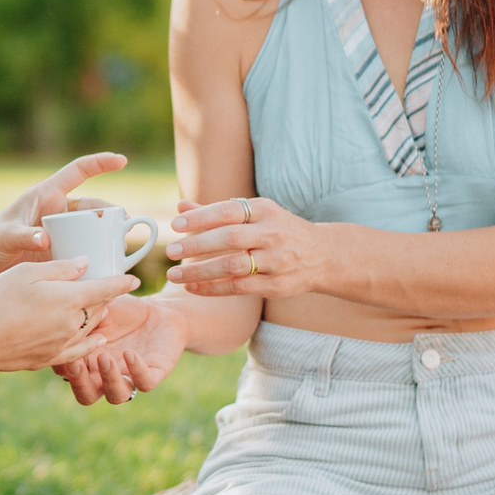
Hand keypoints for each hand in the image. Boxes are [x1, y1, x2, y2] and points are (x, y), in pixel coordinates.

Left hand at [0, 152, 131, 300]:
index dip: (100, 163)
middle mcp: (59, 210)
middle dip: (112, 213)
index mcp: (46, 195)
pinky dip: (99, 255)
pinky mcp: (63, 252)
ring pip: (94, 229)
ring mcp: (63, 232)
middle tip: (125, 226)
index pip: (78, 172)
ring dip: (110, 235)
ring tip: (121, 247)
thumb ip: (23, 236)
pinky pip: (86, 250)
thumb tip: (44, 240)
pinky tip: (109, 266)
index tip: (122, 160)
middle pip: (93, 206)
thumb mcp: (3, 236)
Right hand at [0, 258, 137, 374]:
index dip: (122, 282)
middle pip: (100, 308)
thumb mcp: (25, 274)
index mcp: (69, 299)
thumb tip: (85, 263)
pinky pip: (82, 350)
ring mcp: (64, 344)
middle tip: (111, 288)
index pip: (105, 288)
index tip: (135, 279)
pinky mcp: (53, 358)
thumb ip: (59, 268)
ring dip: (99, 317)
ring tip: (102, 308)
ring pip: (92, 328)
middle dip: (108, 297)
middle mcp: (73, 324)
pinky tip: (99, 340)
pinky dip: (94, 343)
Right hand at [57, 295, 184, 403]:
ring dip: (108, 379)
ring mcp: (129, 377)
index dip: (61, 366)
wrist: (158, 309)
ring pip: (116, 395)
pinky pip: (144, 382)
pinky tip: (130, 353)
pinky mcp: (153, 374)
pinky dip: (136, 370)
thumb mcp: (97, 311)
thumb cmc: (122, 311)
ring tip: (104, 357)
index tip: (58, 350)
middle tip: (75, 364)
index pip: (67, 373)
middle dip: (79, 383)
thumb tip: (61, 322)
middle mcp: (105, 377)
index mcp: (87, 364)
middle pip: (87, 395)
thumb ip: (81, 320)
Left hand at [164, 195, 323, 298]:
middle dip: (197, 245)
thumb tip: (180, 206)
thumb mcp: (255, 214)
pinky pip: (239, 287)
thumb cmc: (279, 230)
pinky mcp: (276, 285)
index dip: (200, 217)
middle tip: (171, 251)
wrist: (323, 255)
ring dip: (201, 271)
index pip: (228, 211)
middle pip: (230, 238)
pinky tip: (193, 287)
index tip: (176, 224)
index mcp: (265, 210)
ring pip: (234, 266)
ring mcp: (276, 260)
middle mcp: (272, 233)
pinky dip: (213, 288)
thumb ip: (217, 212)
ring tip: (175, 276)